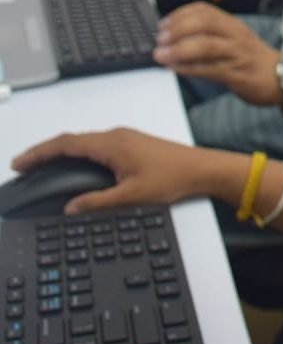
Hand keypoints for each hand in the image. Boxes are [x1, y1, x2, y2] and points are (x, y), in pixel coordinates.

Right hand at [10, 129, 204, 213]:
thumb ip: (97, 202)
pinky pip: (97, 144)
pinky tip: (74, 163)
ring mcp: (125, 138)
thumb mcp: (132, 196)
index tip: (20, 162)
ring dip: (62, 150)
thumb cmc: (173, 178)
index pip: (67, 143)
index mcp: (113, 144)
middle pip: (72, 139)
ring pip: (84, 141)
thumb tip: (70, 208)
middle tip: (23, 165)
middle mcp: (117, 136)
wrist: (202, 168)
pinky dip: (78, 151)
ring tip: (42, 164)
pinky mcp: (132, 143)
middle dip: (45, 151)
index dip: (40, 152)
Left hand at [155, 3, 281, 105]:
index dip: (179, 15)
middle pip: (204, 23)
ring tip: (161, 55)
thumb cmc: (252, 59)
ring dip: (179, 50)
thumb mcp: (234, 39)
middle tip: (160, 39)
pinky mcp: (237, 74)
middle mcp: (235, 35)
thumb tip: (174, 38)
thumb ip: (210, 36)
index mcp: (233, 24)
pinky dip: (189, 68)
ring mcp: (237, 54)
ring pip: (206, 45)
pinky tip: (175, 69)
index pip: (204, 10)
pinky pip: (209, 69)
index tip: (162, 25)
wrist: (282, 77)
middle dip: (177, 29)